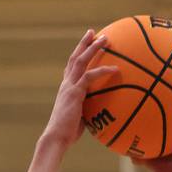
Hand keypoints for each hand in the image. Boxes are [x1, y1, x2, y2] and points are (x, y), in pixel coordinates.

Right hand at [43, 30, 119, 148]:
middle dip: (84, 43)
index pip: (71, 68)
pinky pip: (90, 76)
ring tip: (105, 38)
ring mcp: (69, 87)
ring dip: (93, 48)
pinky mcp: (75, 93)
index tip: (85, 45)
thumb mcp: (79, 120)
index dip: (78, 55)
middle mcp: (66, 84)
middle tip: (93, 32)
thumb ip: (88, 112)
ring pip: (81, 60)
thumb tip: (102, 114)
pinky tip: (116, 69)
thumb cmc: (67, 135)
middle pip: (75, 57)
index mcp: (66, 89)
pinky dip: (103, 70)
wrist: (56, 138)